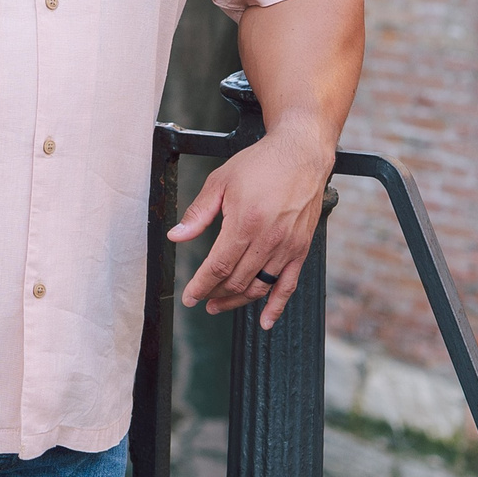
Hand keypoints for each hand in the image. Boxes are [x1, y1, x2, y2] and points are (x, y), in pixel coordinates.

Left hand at [171, 123, 334, 328]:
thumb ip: (198, 213)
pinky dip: (276, 306)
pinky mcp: (301, 249)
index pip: (217, 267)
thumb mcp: (220, 181)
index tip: (189, 296)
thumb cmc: (260, 164)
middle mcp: (268, 239)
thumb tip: (176, 237)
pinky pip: (288, 285)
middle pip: (236, 280)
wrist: (301, 154)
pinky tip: (265, 321)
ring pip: (259, 287)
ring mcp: (287, 246)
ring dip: (237, 301)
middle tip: (201, 299)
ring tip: (219, 305)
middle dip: (215, 294)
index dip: (200, 285)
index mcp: (244, 223)